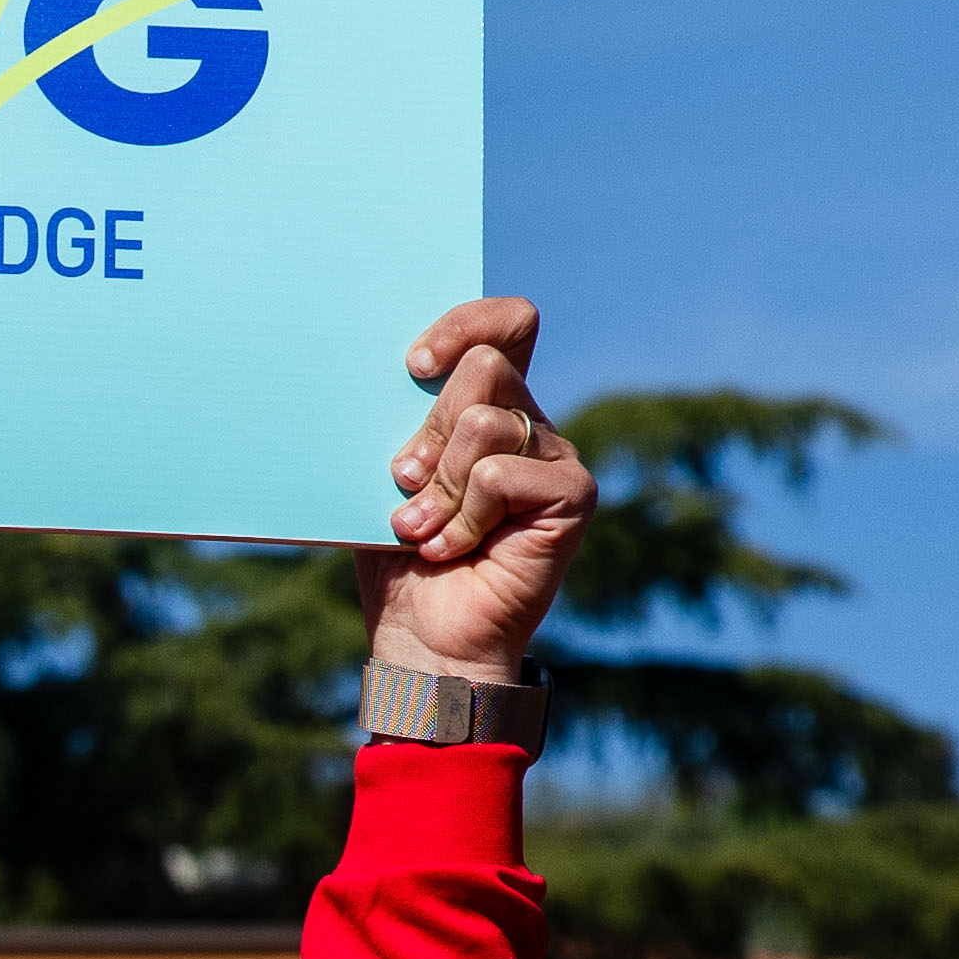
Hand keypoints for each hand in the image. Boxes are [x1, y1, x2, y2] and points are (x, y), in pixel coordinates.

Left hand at [364, 297, 590, 687]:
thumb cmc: (398, 556)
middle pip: (484, 367)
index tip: (413, 363)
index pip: (505, 325)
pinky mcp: (572, 494)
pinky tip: (451, 547)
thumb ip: (403, 424)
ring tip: (419, 527)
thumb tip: (399, 372)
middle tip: (405, 482)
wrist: (422, 635)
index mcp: (487, 406)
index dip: (466, 323)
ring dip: (436, 483)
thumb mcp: (385, 478)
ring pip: (486, 423)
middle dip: (428, 428)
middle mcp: (528, 423)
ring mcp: (555, 457)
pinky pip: (499, 474)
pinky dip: (461, 515)